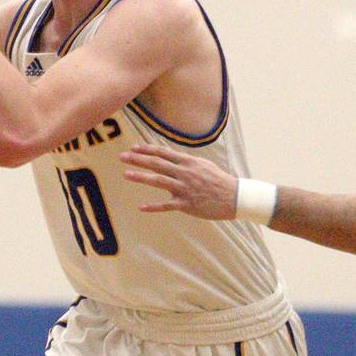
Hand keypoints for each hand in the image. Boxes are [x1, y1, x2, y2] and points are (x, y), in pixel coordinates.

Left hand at [120, 144, 237, 219]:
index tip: (133, 147)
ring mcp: (185, 188)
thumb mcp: (203, 165)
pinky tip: (141, 207)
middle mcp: (184, 173)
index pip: (163, 153)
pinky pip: (167, 205)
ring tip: (126, 174)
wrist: (234, 197)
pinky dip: (154, 207)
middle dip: (138, 159)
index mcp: (188, 162)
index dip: (147, 149)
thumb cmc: (218, 180)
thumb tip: (171, 156)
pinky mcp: (187, 204)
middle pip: (157, 164)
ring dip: (141, 176)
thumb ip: (185, 162)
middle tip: (122, 157)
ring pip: (158, 181)